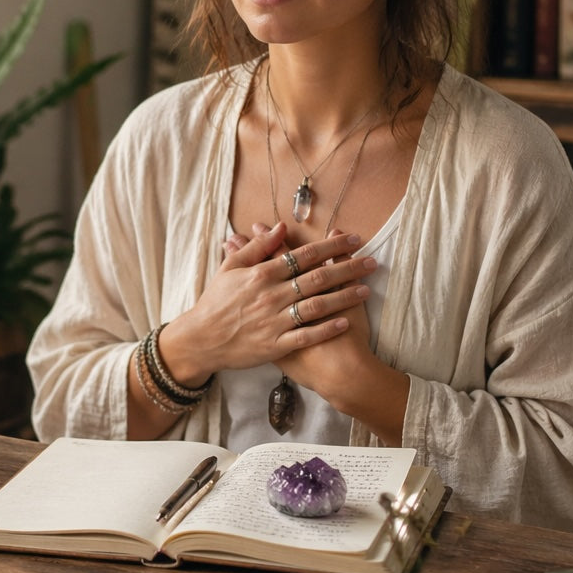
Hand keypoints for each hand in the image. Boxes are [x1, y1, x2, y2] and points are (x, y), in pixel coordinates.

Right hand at [164, 222, 372, 382]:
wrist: (200, 340)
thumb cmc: (215, 302)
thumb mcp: (230, 268)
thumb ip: (257, 247)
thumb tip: (281, 227)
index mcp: (262, 274)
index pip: (304, 255)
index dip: (332, 246)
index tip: (354, 239)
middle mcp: (271, 296)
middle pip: (317, 278)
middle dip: (348, 268)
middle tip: (372, 261)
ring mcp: (274, 321)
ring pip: (317, 306)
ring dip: (344, 297)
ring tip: (366, 289)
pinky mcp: (275, 346)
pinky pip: (306, 336)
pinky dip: (326, 329)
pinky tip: (345, 320)